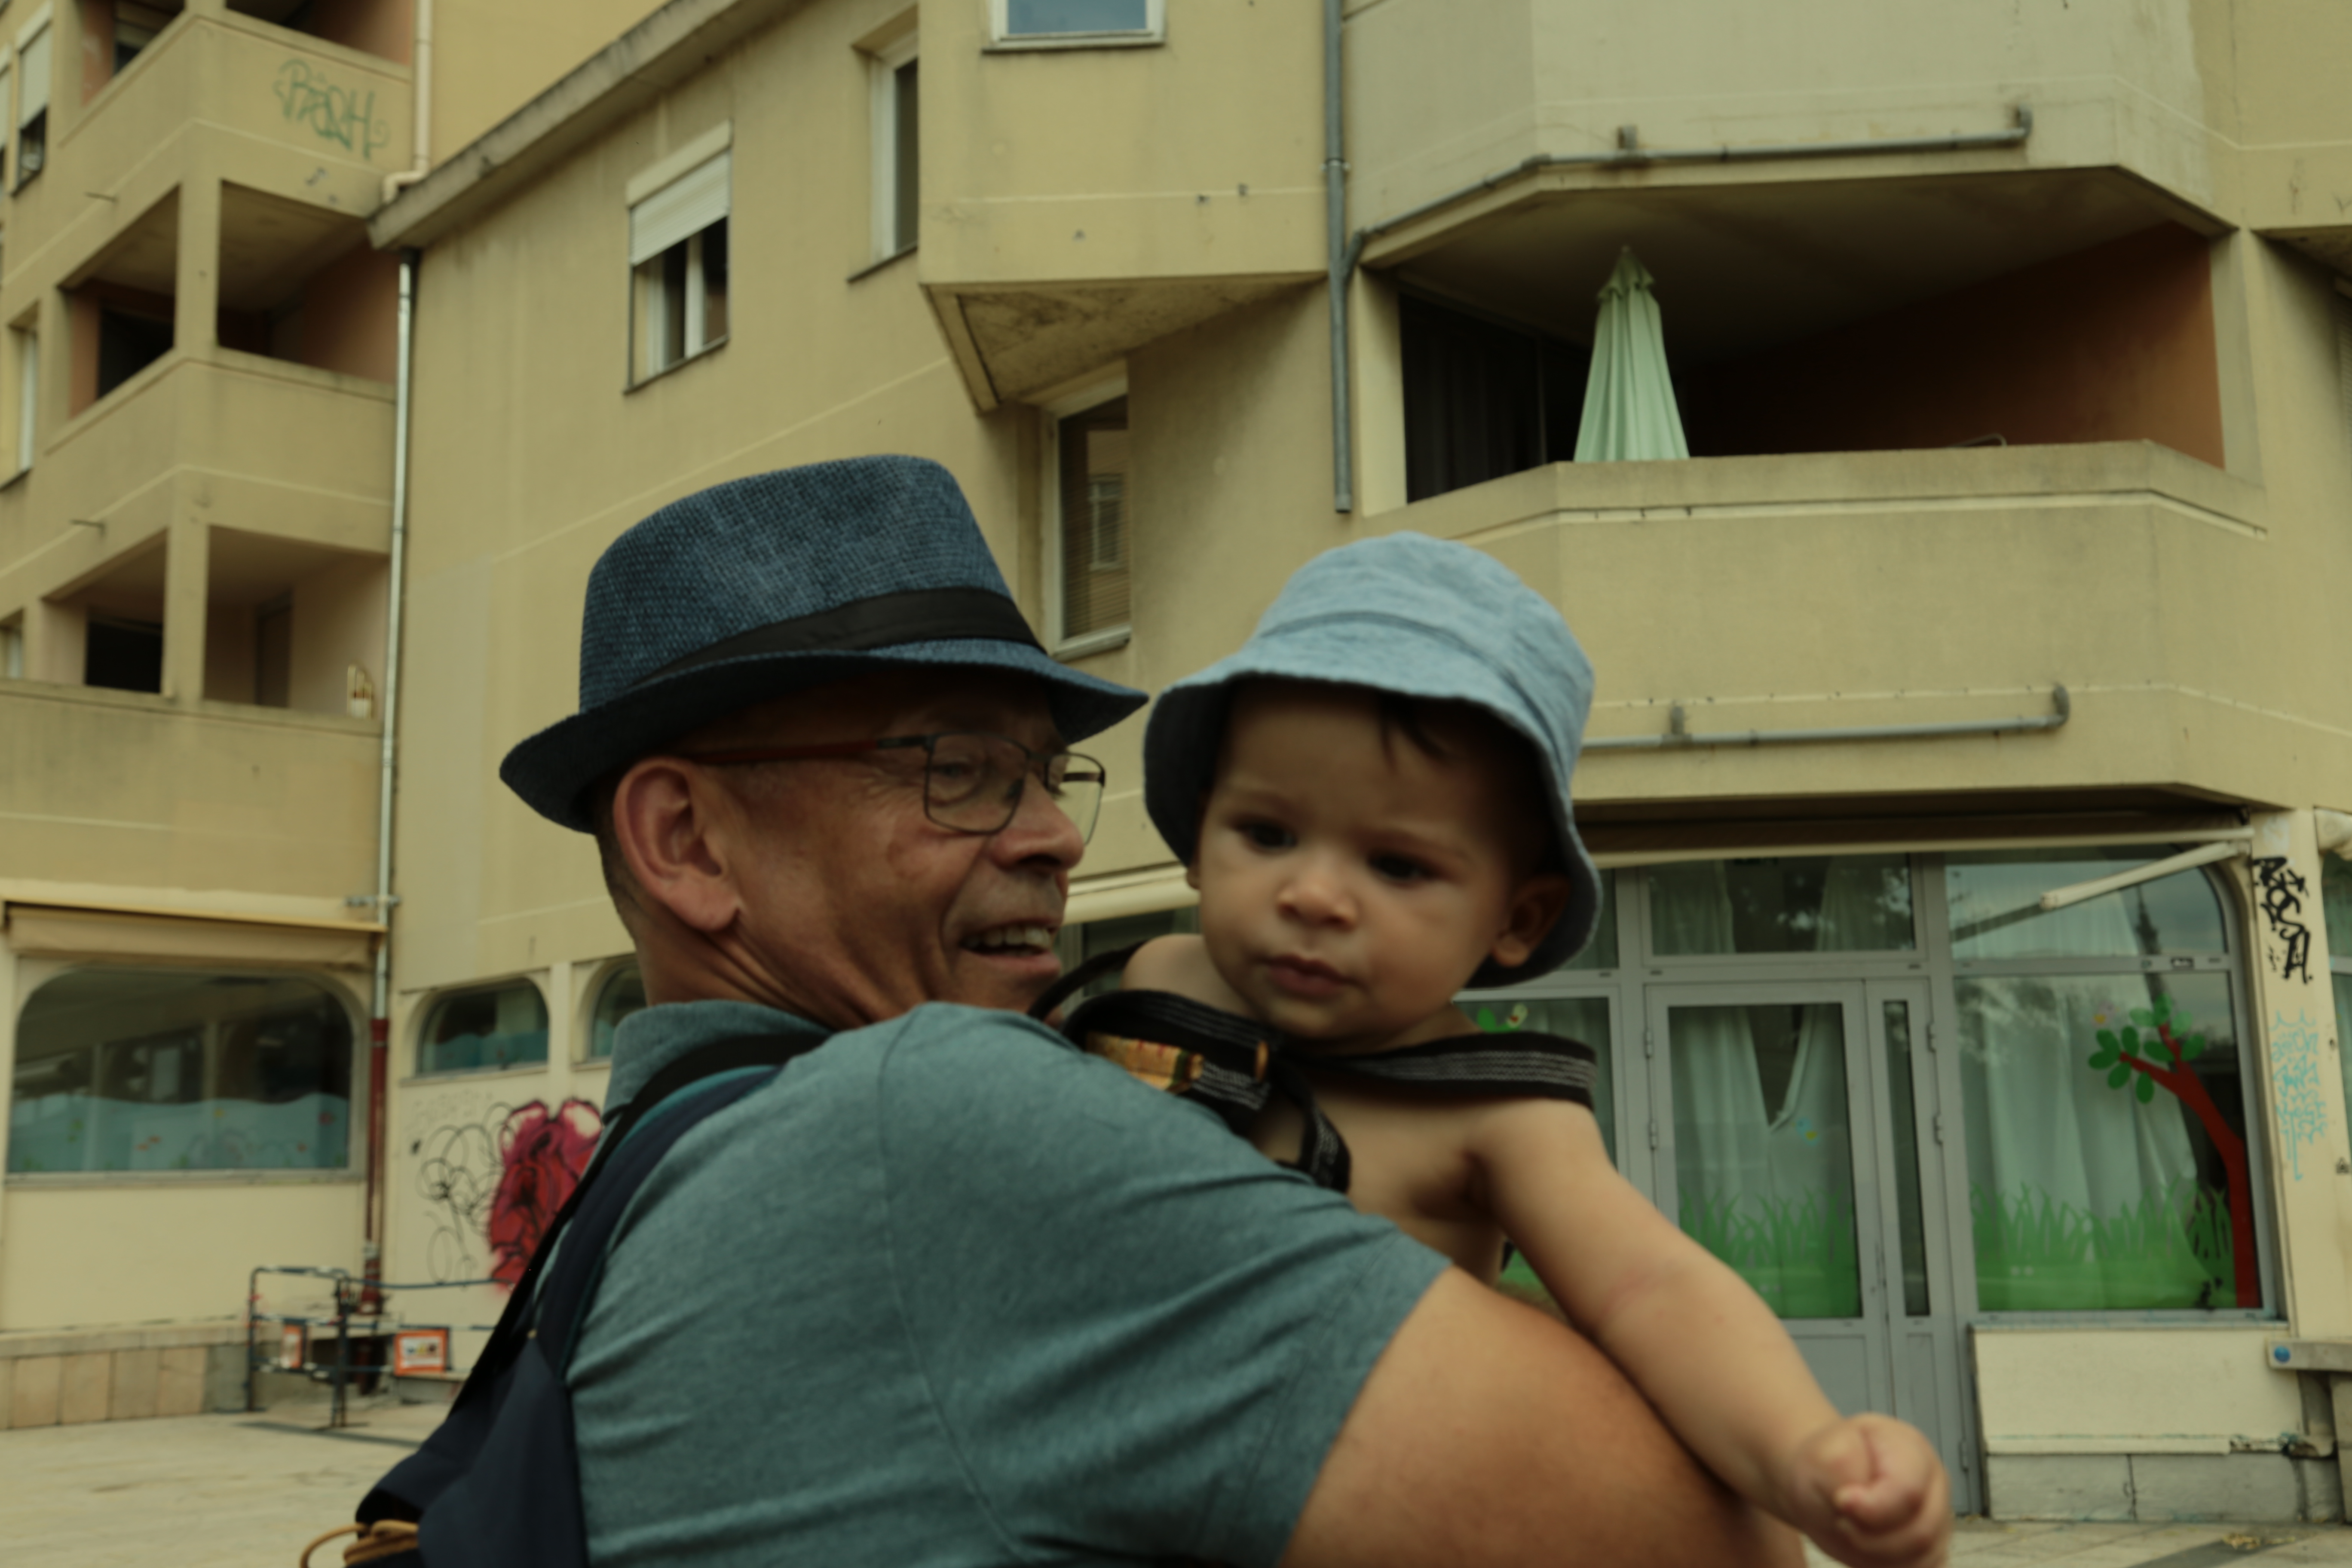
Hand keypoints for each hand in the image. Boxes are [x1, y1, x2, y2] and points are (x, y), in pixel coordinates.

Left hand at [1783, 1414, 1949, 1567]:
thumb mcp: (1819, 1453)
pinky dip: (1886, 1566)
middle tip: (1840, 1521)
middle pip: (1921, 1533)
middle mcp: (1934, 1483)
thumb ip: (1838, 1468)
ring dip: (1874, 1555)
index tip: (1841, 1502)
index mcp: (1910, 1448)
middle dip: (1869, 1537)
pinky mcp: (1932, 1549)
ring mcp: (1938, 1518)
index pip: (1908, 1490)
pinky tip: (1866, 1553)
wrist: (1823, 1482)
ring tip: (1849, 1531)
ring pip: (1922, 1559)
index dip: (1871, 1507)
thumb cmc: (1825, 1464)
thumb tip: (1853, 1499)